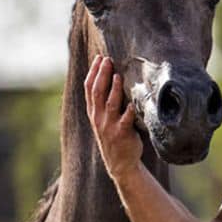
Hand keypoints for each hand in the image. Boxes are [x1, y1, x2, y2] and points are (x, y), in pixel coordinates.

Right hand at [84, 56, 142, 182]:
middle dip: (102, 74)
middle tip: (107, 60)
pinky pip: (126, 120)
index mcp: (93, 112)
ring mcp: (109, 126)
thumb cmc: (115, 136)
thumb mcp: (104, 119)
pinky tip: (132, 102)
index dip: (93, 72)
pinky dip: (129, 110)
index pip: (89, 88)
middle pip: (97, 92)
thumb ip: (105, 102)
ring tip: (118, 75)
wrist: (120, 164)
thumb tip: (111, 77)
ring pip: (110, 104)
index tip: (99, 57)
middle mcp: (98, 118)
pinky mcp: (122, 134)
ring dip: (114, 89)